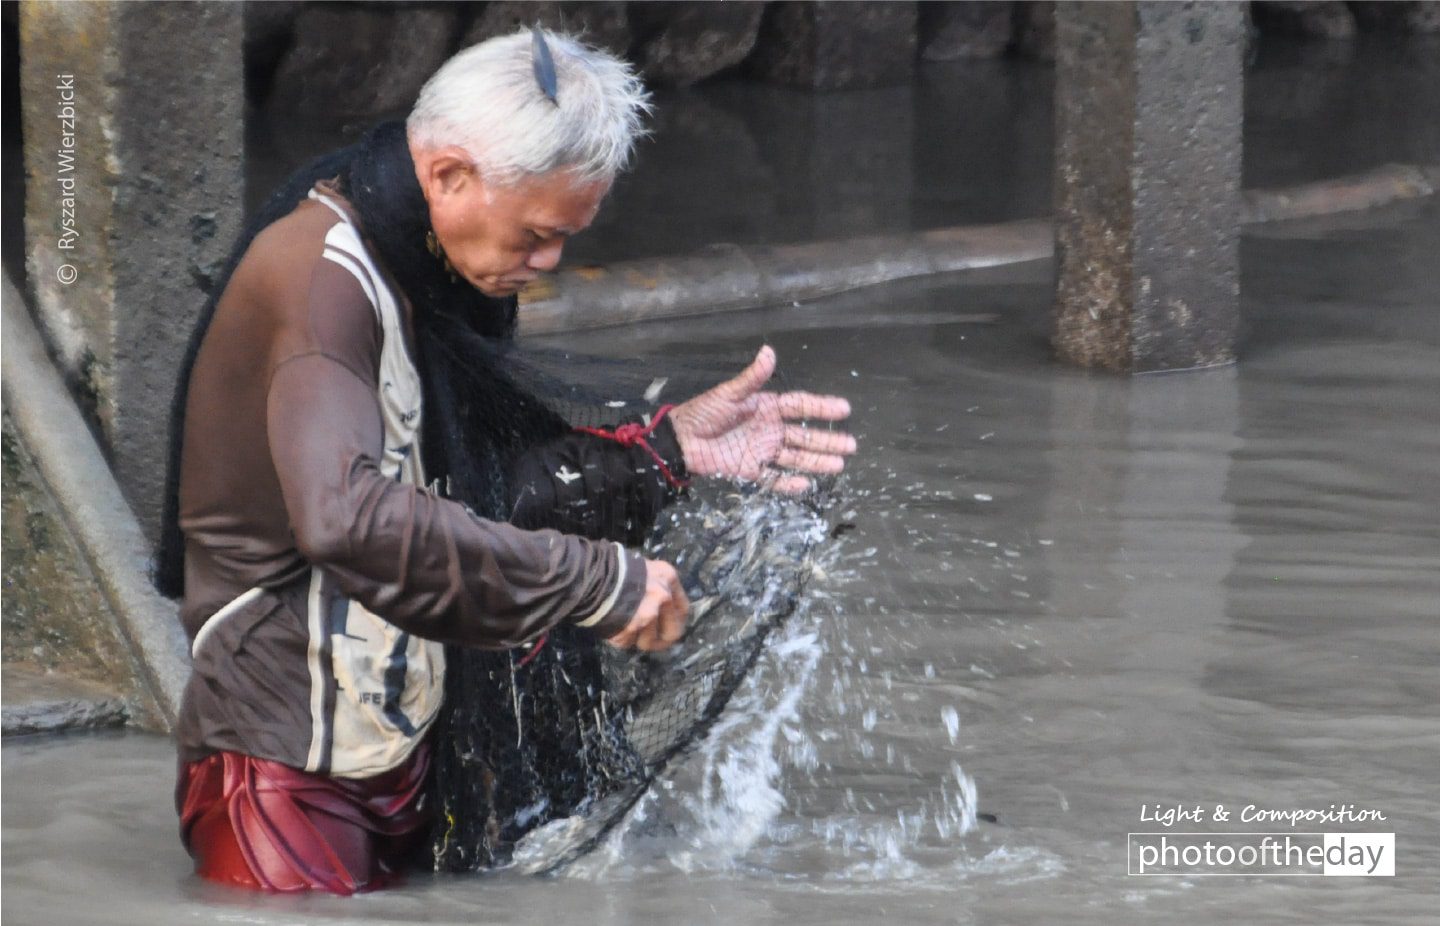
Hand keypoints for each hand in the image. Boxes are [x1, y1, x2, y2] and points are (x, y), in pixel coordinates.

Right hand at [605, 559, 688, 651]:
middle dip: (663, 640)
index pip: (683, 609)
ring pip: (648, 641)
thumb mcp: (642, 568)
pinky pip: (628, 643)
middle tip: (653, 643)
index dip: (677, 621)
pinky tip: (612, 626)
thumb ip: (654, 584)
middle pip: (674, 631)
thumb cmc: (613, 567)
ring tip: (623, 628)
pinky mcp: (630, 630)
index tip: (670, 628)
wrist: (589, 576)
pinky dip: (620, 638)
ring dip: (637, 639)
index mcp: (668, 577)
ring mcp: (647, 615)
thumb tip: (659, 602)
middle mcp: (663, 597)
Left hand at [668, 345, 855, 493]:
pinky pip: (774, 478)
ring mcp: (762, 451)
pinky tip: (805, 485)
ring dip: (817, 461)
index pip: (800, 407)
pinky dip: (788, 483)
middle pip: (804, 436)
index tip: (844, 409)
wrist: (680, 441)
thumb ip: (752, 377)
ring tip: (839, 465)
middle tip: (851, 445)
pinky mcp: (750, 470)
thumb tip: (769, 351)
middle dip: (827, 440)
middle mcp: (769, 430)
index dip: (822, 408)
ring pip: (795, 458)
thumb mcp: (728, 393)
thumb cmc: (702, 412)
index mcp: (766, 407)